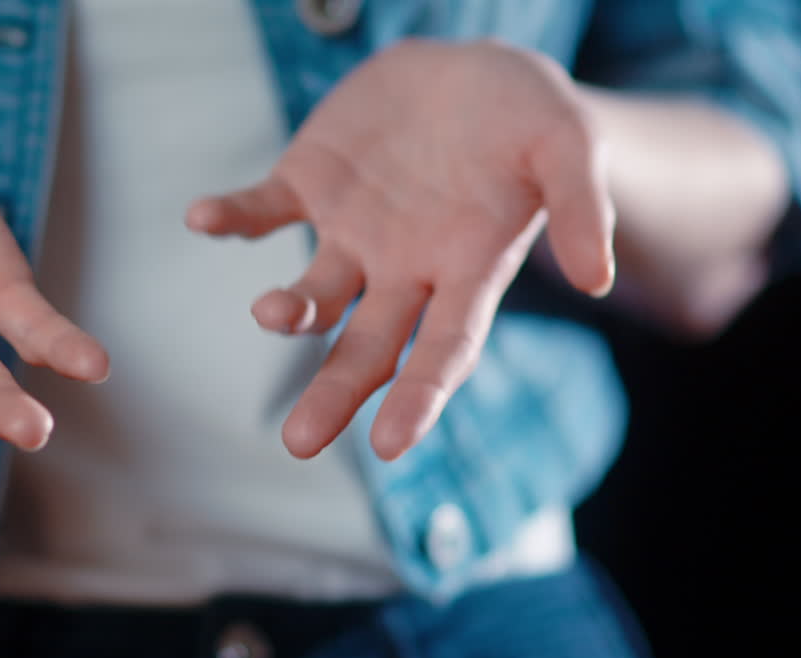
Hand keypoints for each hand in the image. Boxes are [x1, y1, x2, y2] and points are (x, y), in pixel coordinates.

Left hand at [188, 40, 614, 461]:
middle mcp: (404, 269)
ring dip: (289, 307)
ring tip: (272, 310)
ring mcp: (351, 231)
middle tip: (300, 443)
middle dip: (335, 393)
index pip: (444, 350)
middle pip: (366, 348)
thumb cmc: (529, 115)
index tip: (389, 445)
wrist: (471, 70)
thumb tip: (597, 280)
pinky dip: (233, 217)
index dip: (419, 397)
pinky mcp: (310, 184)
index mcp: (468, 272)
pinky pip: (262, 209)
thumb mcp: (569, 144)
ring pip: (311, 292)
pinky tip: (203, 219)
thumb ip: (580, 208)